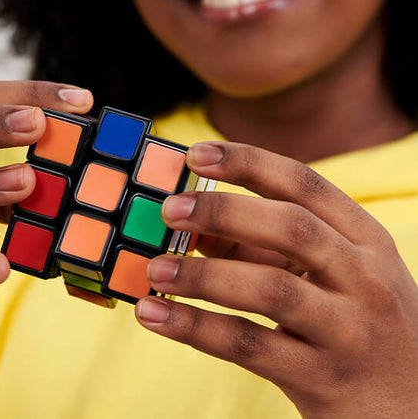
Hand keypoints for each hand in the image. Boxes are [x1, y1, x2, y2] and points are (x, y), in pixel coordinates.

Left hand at [135, 141, 417, 417]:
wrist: (413, 409)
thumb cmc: (358, 324)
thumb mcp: (332, 276)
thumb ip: (267, 248)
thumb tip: (196, 228)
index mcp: (364, 240)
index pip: (304, 184)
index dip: (247, 162)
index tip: (196, 153)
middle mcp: (364, 278)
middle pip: (290, 227)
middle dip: (223, 211)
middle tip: (169, 209)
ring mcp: (349, 330)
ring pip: (269, 289)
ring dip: (202, 275)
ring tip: (155, 268)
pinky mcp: (324, 380)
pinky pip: (249, 345)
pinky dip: (194, 327)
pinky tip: (154, 314)